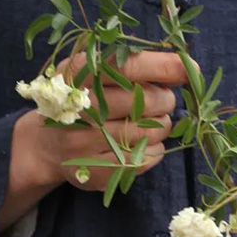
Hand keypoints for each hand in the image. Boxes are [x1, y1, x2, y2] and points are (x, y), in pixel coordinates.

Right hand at [0, 51, 189, 231]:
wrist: (46, 144)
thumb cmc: (82, 100)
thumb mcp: (92, 72)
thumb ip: (130, 65)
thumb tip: (183, 66)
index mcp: (79, 73)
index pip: (129, 67)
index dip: (164, 68)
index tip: (190, 69)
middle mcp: (82, 107)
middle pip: (147, 101)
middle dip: (165, 100)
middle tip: (161, 101)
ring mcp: (87, 142)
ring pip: (151, 133)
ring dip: (161, 127)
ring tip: (149, 123)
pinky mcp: (97, 171)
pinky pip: (146, 160)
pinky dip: (154, 150)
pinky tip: (143, 144)